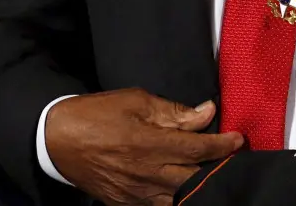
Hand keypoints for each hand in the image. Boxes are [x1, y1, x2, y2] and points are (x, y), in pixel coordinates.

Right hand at [45, 88, 243, 205]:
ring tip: (212, 175)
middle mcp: (145, 173)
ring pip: (178, 198)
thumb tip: (206, 112)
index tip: (238, 139)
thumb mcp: (135, 100)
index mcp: (148, 144)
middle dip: (217, 169)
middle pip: (194, 178)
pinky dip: (174, 199)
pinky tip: (183, 187)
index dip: (222, 145)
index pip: (198, 148)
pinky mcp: (124, 204)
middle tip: (233, 160)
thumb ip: (173, 111)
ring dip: (198, 187)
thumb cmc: (97, 114)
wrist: (57, 140)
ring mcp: (135, 193)